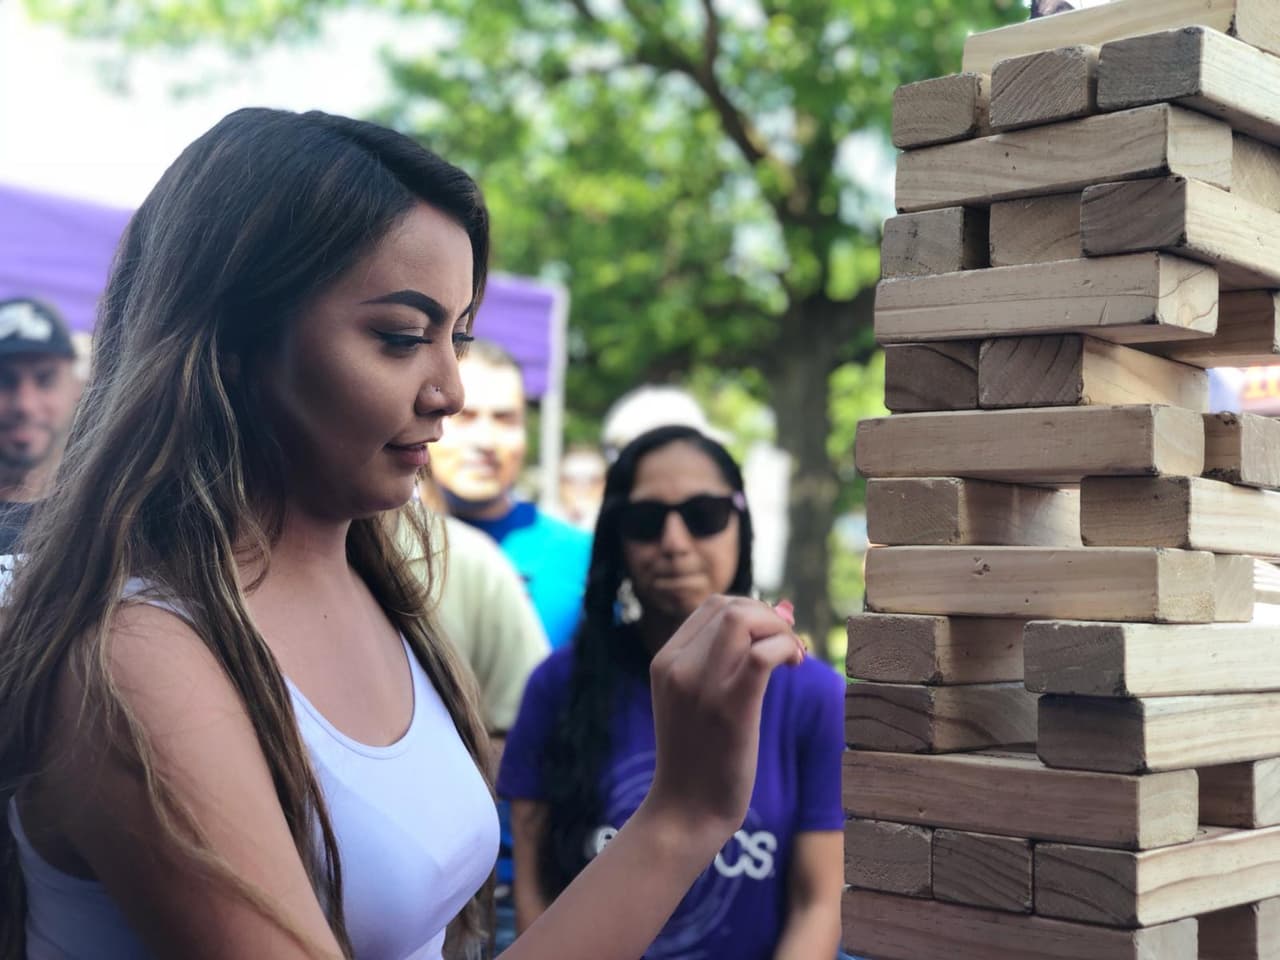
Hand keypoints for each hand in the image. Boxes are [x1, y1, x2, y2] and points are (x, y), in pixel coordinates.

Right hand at [643, 596, 803, 848]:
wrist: (685, 811)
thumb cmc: (700, 757)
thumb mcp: (694, 700)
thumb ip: (721, 660)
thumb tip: (779, 612)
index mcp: (664, 661)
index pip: (713, 606)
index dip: (752, 610)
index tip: (772, 637)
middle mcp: (677, 667)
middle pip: (731, 607)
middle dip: (770, 617)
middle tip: (789, 646)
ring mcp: (700, 686)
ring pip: (744, 620)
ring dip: (779, 629)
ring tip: (793, 655)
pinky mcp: (729, 708)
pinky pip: (762, 654)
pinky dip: (785, 649)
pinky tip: (794, 666)